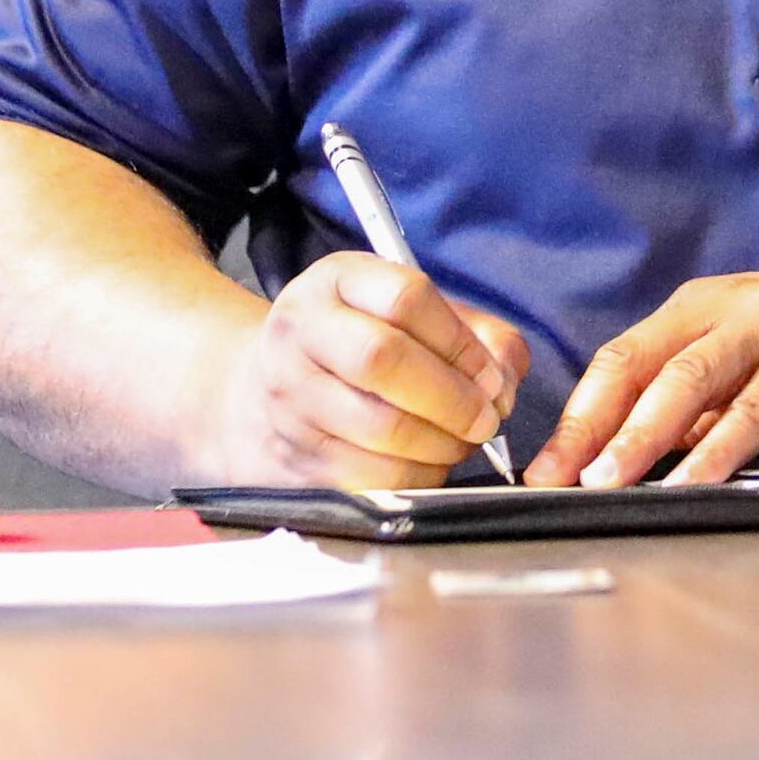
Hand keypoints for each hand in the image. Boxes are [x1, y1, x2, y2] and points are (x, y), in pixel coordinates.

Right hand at [199, 250, 529, 490]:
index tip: (491, 375)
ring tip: (461, 442)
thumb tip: (504, 379)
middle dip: (453, 398)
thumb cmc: (354, 350)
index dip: (461, 342)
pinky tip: (428, 465)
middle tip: (486, 419)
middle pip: (385, 359)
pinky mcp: (292, 458)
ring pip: (380, 427)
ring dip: (441, 444)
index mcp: (335, 281)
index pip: (406, 298)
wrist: (254, 397)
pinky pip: (369, 477)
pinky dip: (416, 478)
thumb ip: (473, 333)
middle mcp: (300, 331)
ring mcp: (288, 397)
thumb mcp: (404, 316)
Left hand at [532, 271, 758, 487]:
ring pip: (688, 380)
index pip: (620, 362)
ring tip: (607, 482)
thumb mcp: (757, 380)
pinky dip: (717, 450)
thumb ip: (702, 411)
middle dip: (590, 430)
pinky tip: (692, 485)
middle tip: (555, 483)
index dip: (576, 419)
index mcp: (704, 309)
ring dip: (640, 436)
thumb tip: (631, 460)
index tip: (544, 473)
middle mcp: (731, 306)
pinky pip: (754, 408)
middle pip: (639, 366)